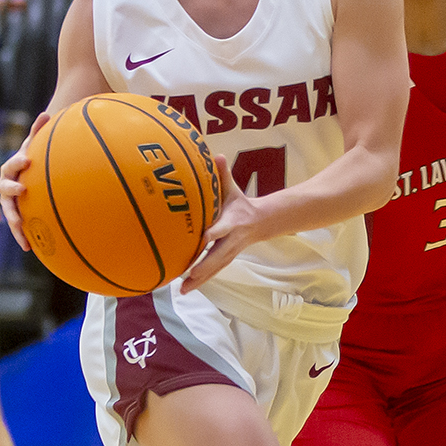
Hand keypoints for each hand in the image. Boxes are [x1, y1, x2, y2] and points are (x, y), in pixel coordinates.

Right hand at [0, 112, 49, 250]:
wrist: (28, 173)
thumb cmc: (34, 157)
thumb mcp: (36, 145)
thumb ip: (39, 131)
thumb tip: (46, 113)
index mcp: (12, 169)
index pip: (12, 165)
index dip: (18, 163)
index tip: (27, 160)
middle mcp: (7, 186)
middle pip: (5, 190)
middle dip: (12, 191)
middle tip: (22, 191)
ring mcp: (11, 202)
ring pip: (10, 213)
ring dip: (15, 222)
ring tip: (22, 232)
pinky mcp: (18, 215)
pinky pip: (20, 226)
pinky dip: (24, 236)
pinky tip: (32, 249)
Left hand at [182, 154, 265, 291]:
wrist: (262, 222)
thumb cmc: (240, 204)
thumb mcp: (233, 189)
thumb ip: (224, 174)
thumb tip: (217, 155)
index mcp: (232, 222)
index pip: (222, 228)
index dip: (213, 233)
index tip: (202, 238)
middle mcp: (231, 240)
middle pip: (218, 255)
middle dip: (204, 266)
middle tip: (189, 274)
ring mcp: (229, 252)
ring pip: (215, 268)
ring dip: (200, 279)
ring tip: (183, 290)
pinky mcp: (226, 259)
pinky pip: (213, 272)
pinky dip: (200, 281)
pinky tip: (186, 289)